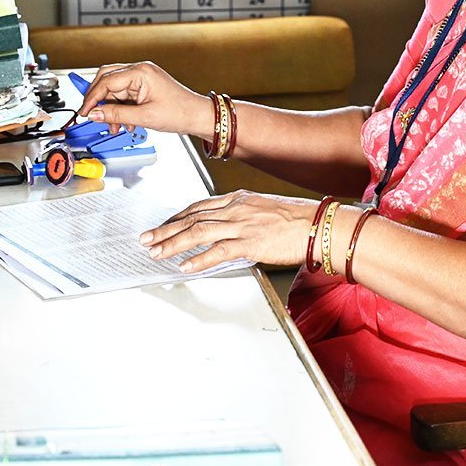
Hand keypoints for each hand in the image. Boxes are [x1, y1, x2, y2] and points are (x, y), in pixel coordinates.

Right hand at [77, 62, 209, 136]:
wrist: (198, 116)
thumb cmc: (180, 112)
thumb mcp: (144, 116)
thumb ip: (116, 115)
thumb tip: (94, 114)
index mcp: (140, 72)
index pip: (106, 81)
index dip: (92, 98)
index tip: (84, 112)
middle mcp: (140, 70)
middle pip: (106, 79)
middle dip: (98, 99)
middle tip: (92, 115)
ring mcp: (142, 77)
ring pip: (114, 89)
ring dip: (111, 108)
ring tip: (115, 125)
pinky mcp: (144, 86)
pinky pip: (124, 94)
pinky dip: (120, 108)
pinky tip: (125, 122)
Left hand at [140, 191, 319, 272]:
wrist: (319, 225)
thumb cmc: (297, 221)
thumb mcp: (265, 210)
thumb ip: (244, 217)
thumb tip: (229, 231)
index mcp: (239, 199)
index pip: (199, 207)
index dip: (177, 217)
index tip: (163, 226)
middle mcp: (236, 208)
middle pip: (192, 218)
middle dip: (166, 229)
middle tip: (147, 239)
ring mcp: (242, 224)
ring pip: (199, 232)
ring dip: (174, 243)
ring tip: (156, 252)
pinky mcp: (251, 242)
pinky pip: (218, 251)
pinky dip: (199, 258)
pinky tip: (185, 266)